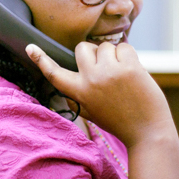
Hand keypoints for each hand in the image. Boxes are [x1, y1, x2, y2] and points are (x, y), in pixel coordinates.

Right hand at [26, 42, 174, 146]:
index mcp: (80, 93)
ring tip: (122, 75)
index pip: (55, 73)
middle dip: (92, 52)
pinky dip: (129, 56)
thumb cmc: (120, 121)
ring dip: (114, 56)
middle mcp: (92, 80)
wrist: (148, 132)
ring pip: (105, 46)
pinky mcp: (130, 67)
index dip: (41, 60)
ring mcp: (111, 72)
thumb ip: (79, 94)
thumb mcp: (91, 112)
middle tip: (105, 67)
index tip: (30, 47)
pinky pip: (124, 46)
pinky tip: (134, 72)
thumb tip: (73, 74)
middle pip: (82, 48)